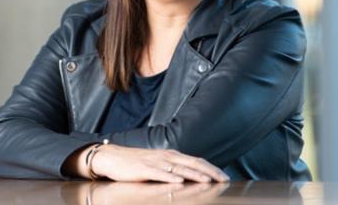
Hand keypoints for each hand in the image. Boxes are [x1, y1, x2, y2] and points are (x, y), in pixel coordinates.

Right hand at [92, 144, 229, 182]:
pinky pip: (159, 174)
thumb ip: (173, 167)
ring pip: (179, 168)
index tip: (224, 176)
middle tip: (223, 179)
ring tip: (208, 181)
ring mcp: (156, 162)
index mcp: (171, 155)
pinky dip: (170, 177)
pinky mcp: (145, 169)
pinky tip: (179, 181)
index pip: (196, 161)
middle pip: (192, 163)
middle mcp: (166, 156)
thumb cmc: (136, 162)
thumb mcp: (159, 163)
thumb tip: (190, 175)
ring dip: (194, 175)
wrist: (113, 157)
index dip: (211, 168)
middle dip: (210, 171)